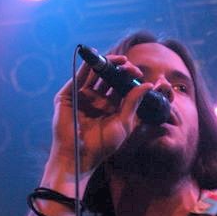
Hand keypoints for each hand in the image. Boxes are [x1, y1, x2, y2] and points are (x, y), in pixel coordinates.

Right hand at [48, 54, 154, 178]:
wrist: (80, 156)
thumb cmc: (103, 145)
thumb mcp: (124, 122)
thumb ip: (134, 102)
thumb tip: (148, 85)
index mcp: (110, 107)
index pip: (121, 86)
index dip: (130, 78)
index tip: (140, 74)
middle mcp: (96, 99)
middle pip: (109, 78)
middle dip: (121, 70)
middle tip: (132, 67)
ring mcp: (81, 96)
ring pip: (95, 74)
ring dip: (107, 64)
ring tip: (121, 61)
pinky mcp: (68, 95)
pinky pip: (79, 77)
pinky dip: (88, 67)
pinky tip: (99, 60)